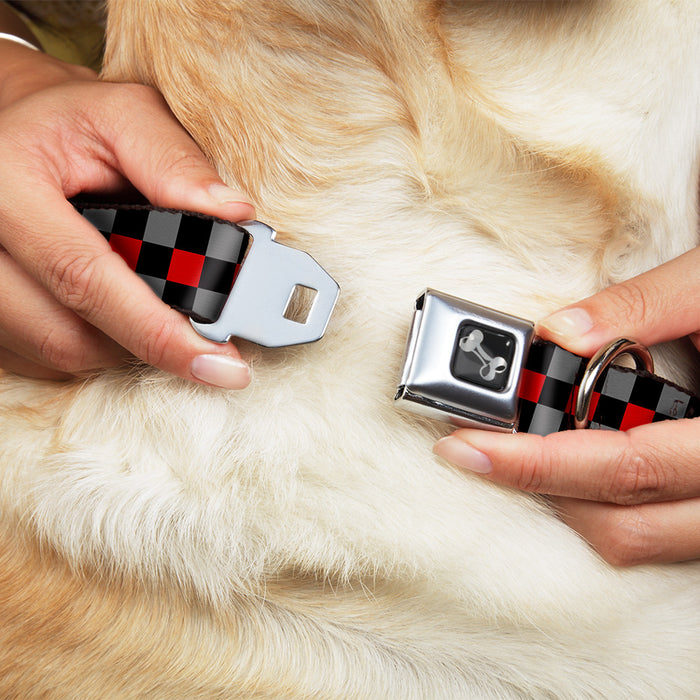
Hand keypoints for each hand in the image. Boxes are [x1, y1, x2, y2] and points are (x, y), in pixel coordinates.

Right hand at [0, 40, 254, 386]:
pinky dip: (94, 343)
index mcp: (6, 186)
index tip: (220, 364)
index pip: (85, 278)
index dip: (157, 331)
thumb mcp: (123, 115)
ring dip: (122, 344)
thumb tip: (233, 214)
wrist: (12, 131)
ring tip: (156, 306)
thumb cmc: (69, 122)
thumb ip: (175, 160)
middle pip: (69, 335)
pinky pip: (43, 357)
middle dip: (148, 343)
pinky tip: (116, 310)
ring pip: (58, 353)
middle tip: (204, 338)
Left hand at [434, 246, 699, 565]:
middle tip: (473, 449)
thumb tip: (559, 332)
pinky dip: (604, 505)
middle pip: (624, 523)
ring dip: (569, 503)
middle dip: (537, 488)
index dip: (537, 464)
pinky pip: (658, 533)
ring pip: (640, 540)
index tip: (467, 447)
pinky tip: (573, 462)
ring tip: (517, 454)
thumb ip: (644, 305)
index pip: (626, 467)